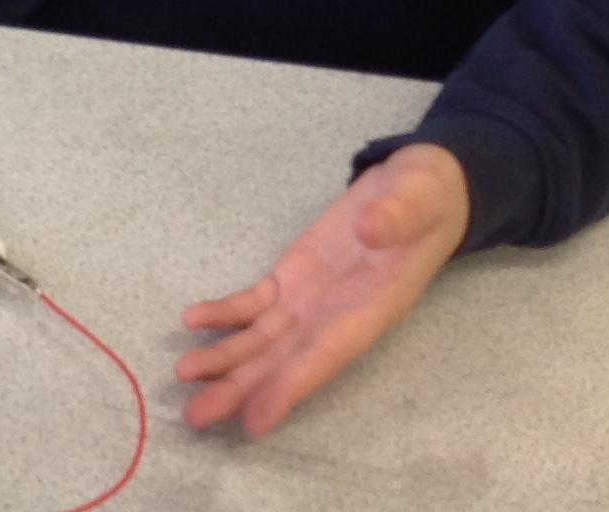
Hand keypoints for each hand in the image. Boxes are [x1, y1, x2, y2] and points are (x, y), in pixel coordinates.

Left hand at [177, 142, 469, 435]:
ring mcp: (310, 299)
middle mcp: (336, 315)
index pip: (325, 355)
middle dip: (240, 389)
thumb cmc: (426, 197)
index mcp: (372, 308)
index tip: (254, 422)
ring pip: (262, 338)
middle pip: (283, 361)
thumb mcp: (419, 197)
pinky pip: (253, 302)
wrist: (417, 187)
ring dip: (223, 359)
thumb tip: (370, 228)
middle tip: (194, 417)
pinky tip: (192, 320)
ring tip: (183, 376)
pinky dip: (223, 313)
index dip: (290, 389)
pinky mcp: (292, 276)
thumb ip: (398, 216)